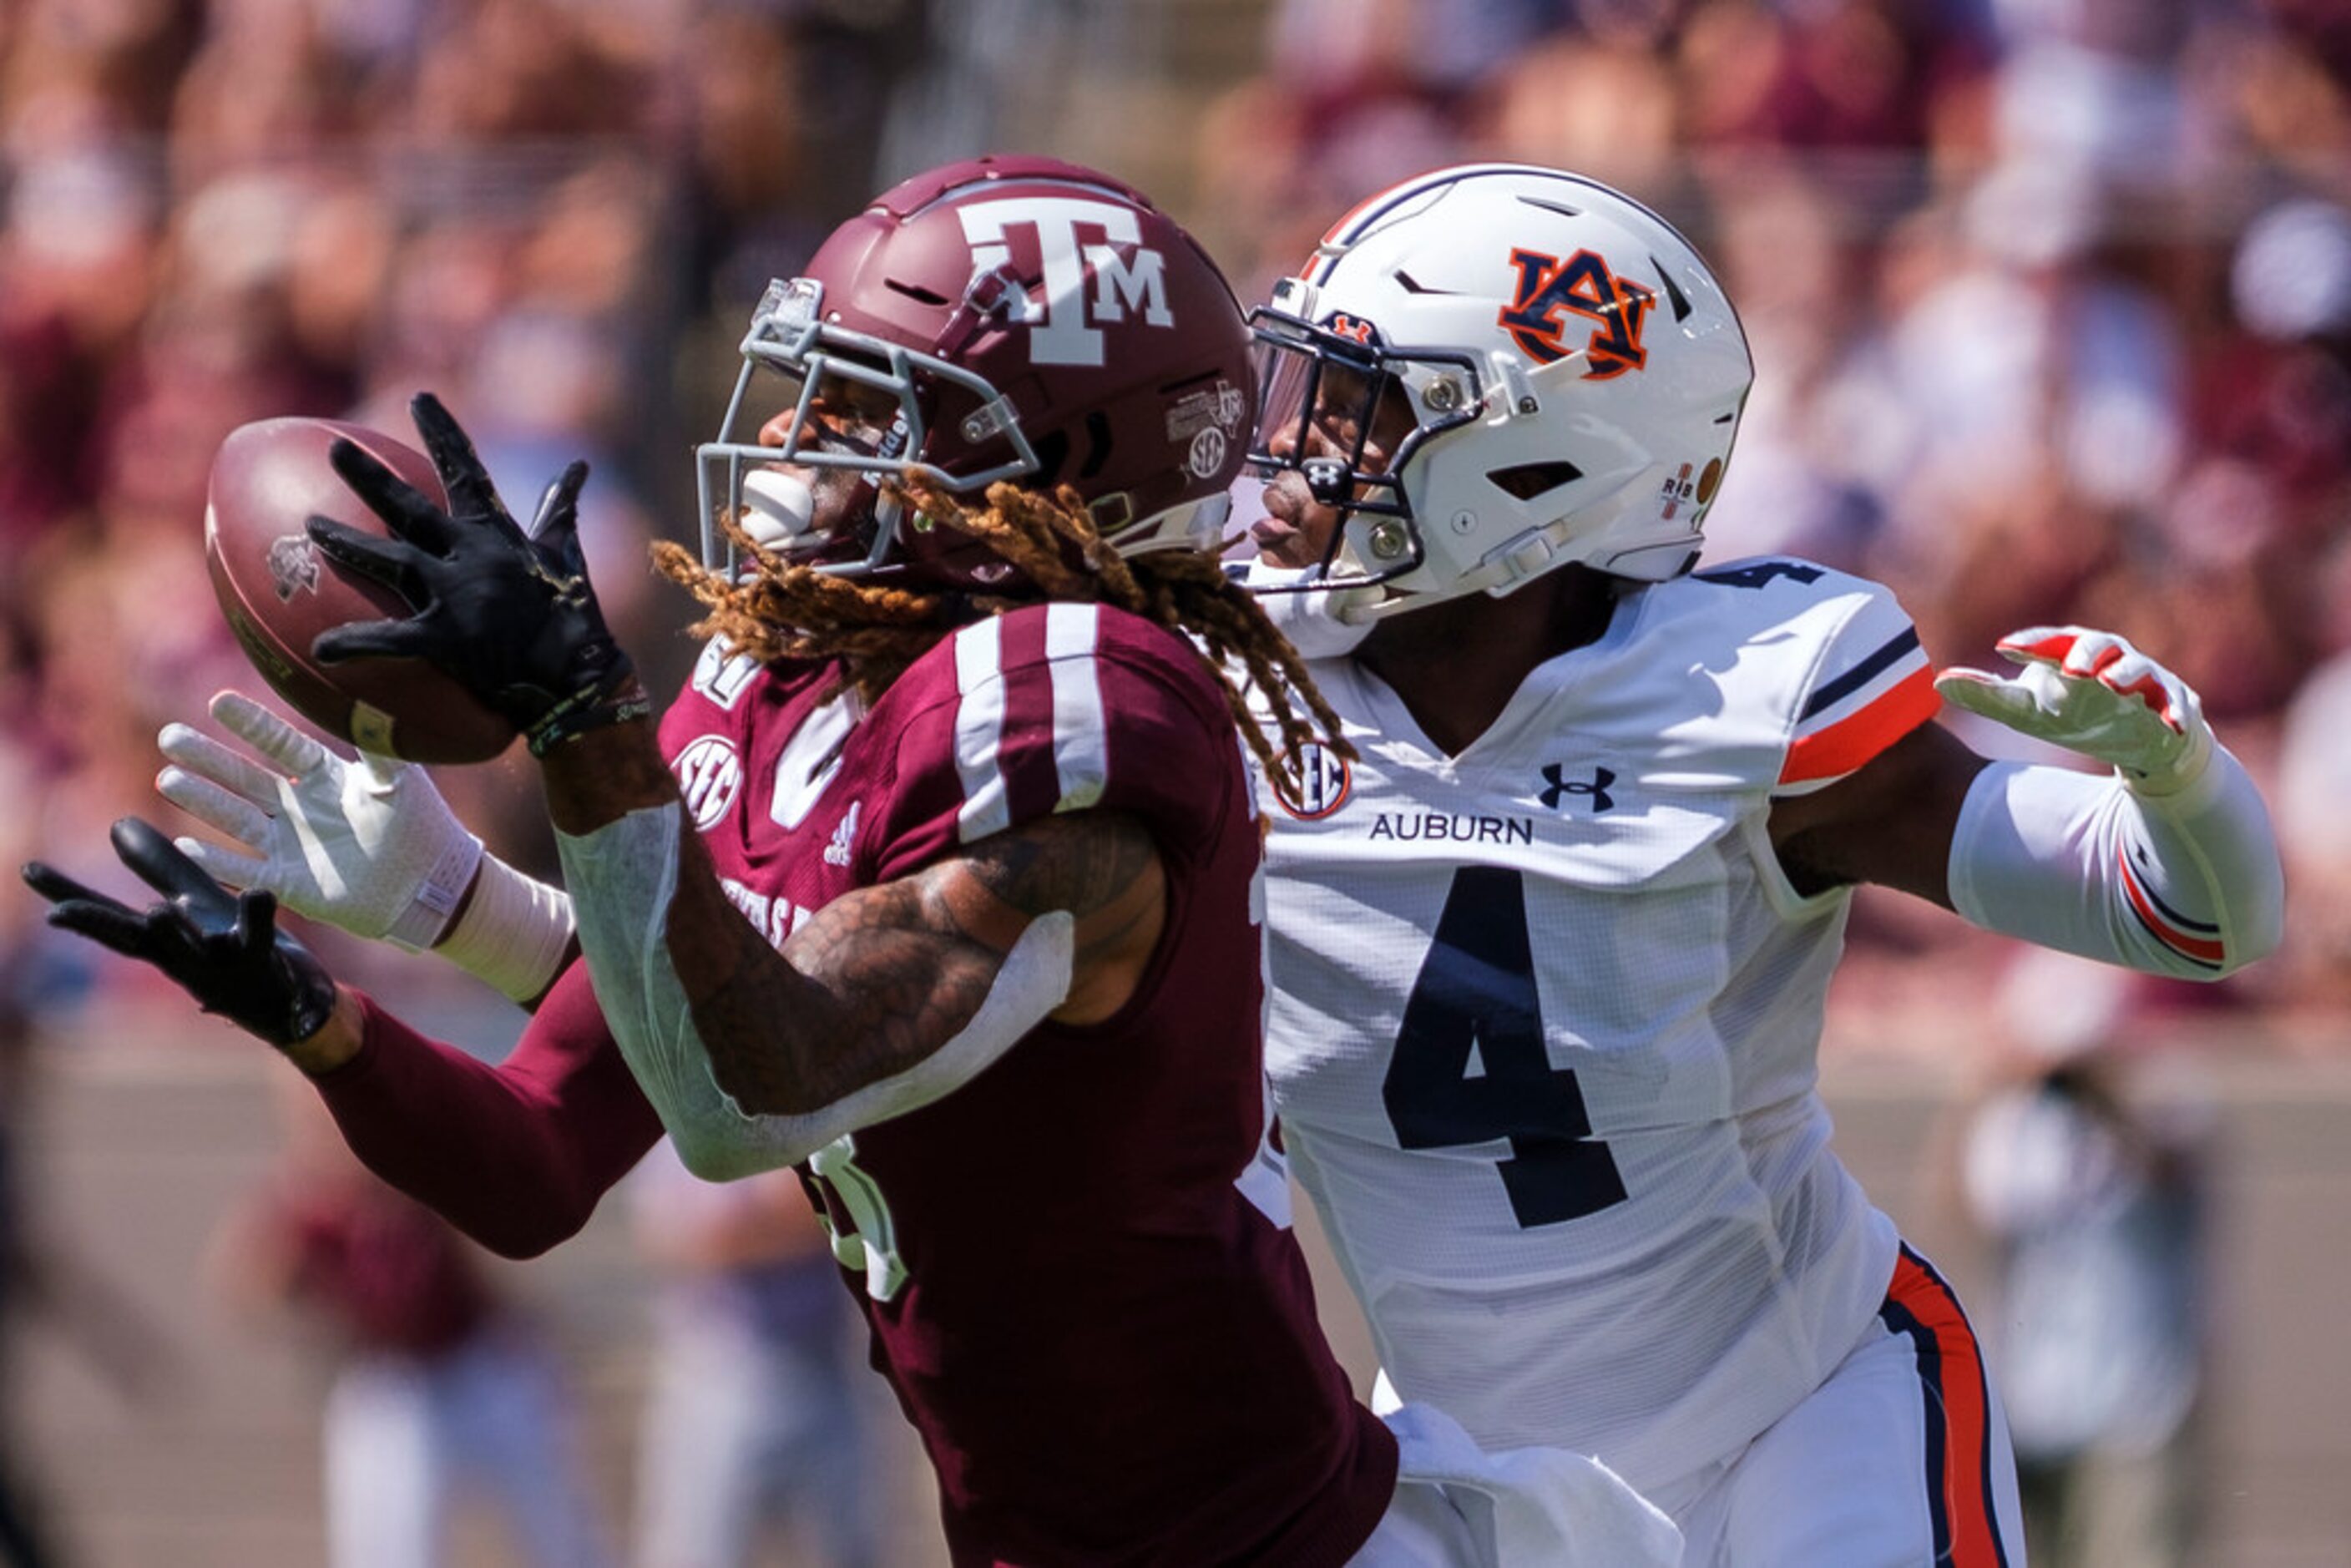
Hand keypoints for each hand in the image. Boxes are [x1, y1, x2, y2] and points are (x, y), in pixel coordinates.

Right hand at [21, 819, 339, 1047]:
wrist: (296, 1006)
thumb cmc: (237, 952)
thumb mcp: (195, 907)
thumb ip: (160, 870)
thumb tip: (117, 823)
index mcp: (164, 942)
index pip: (107, 919)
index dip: (68, 896)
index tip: (28, 870)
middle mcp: (185, 957)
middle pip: (135, 941)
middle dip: (97, 926)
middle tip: (58, 912)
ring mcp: (224, 965)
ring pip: (194, 950)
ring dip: (175, 934)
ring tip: (158, 912)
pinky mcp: (265, 963)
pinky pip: (262, 937)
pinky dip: (259, 916)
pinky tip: (257, 893)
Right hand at [155, 690, 483, 951]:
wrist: (433, 885)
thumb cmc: (421, 826)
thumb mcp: (400, 778)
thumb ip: (380, 742)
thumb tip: (369, 697)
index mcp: (325, 776)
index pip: (281, 744)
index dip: (253, 725)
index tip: (219, 702)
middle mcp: (299, 807)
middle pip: (245, 777)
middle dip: (208, 758)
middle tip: (170, 736)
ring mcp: (291, 845)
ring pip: (237, 819)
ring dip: (203, 800)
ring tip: (168, 779)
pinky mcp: (290, 883)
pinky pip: (246, 870)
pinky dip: (217, 861)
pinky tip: (185, 846)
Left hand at [307, 393, 649, 755]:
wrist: (579, 680)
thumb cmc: (573, 618)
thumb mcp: (566, 556)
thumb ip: (560, 510)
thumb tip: (578, 467)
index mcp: (498, 535)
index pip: (468, 472)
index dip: (444, 434)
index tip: (420, 399)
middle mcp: (473, 556)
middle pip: (411, 509)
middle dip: (370, 478)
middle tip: (335, 449)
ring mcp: (458, 595)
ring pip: (391, 561)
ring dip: (347, 544)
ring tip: (311, 526)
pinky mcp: (447, 639)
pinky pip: (390, 638)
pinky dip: (354, 643)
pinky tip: (320, 648)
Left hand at [1936, 626, 2212, 793]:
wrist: (2138, 742)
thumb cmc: (2076, 715)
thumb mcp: (2028, 711)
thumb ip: (1988, 695)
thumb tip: (1938, 682)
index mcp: (2074, 655)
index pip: (2052, 642)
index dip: (2031, 642)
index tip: (2003, 647)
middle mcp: (2112, 660)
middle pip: (2100, 645)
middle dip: (2086, 653)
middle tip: (2069, 668)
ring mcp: (2147, 681)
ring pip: (2142, 670)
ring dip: (2128, 675)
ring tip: (2112, 686)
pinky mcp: (2175, 706)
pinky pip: (2180, 707)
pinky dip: (2178, 714)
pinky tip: (2173, 727)